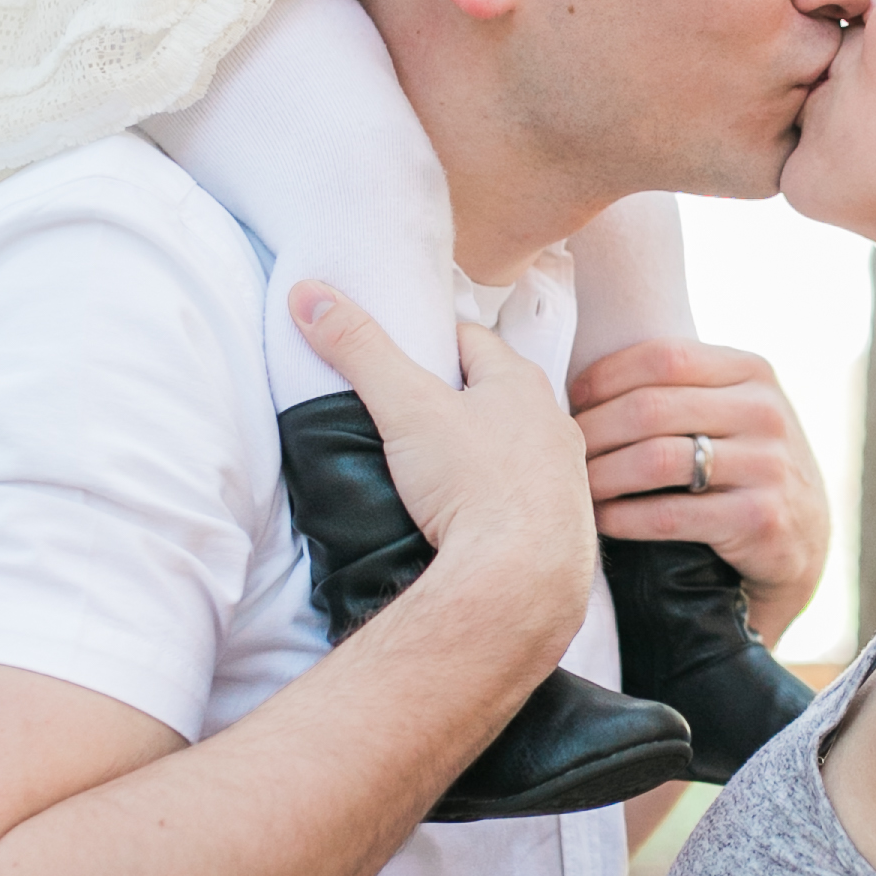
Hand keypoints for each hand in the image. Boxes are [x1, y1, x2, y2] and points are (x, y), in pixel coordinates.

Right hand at [289, 284, 596, 654]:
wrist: (521, 580)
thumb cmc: (473, 483)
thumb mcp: (405, 407)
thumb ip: (358, 350)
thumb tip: (310, 295)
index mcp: (522, 384)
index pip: (472, 342)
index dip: (434, 345)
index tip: (402, 358)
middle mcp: (553, 424)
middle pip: (496, 395)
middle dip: (457, 399)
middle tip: (411, 414)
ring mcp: (564, 478)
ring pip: (515, 448)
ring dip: (482, 451)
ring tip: (437, 468)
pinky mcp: (562, 526)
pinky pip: (524, 499)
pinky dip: (498, 499)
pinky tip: (469, 515)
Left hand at [570, 342, 830, 643]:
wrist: (802, 541)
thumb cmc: (744, 467)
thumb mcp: (734, 411)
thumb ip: (684, 388)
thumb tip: (583, 381)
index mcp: (753, 372)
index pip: (663, 356)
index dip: (606, 376)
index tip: (573, 400)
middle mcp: (765, 412)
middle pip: (651, 408)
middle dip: (593, 430)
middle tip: (560, 450)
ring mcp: (768, 466)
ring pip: (656, 460)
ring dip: (601, 475)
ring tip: (574, 487)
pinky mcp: (760, 519)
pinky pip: (670, 515)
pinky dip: (624, 517)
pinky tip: (602, 519)